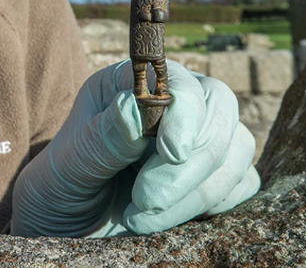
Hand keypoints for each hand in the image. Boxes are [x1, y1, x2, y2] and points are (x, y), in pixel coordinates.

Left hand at [10, 59, 259, 237]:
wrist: (67, 225)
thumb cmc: (63, 184)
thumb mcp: (71, 162)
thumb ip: (104, 136)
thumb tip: (134, 104)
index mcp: (134, 82)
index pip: (180, 81)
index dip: (185, 114)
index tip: (172, 152)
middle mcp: (174, 103)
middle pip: (220, 111)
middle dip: (190, 164)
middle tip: (146, 199)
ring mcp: (200, 138)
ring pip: (236, 150)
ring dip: (195, 193)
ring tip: (139, 217)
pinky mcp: (217, 177)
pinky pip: (243, 183)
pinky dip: (211, 207)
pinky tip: (164, 220)